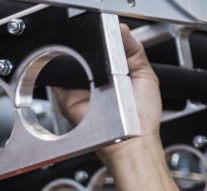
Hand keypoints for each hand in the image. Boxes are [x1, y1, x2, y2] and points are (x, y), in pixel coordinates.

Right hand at [54, 24, 161, 166]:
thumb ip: (134, 52)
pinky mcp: (68, 102)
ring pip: (71, 68)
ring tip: (98, 66)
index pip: (102, 53)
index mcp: (112, 77)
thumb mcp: (146, 75)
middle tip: (105, 52)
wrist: (131, 142)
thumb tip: (121, 32)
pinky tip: (82, 74)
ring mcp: (80, 93)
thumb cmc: (141, 120)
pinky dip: (65, 74)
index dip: (103, 43)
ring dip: (79, 61)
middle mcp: (94, 85)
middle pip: (84, 58)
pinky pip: (60, 84)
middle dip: (91, 51)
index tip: (109, 36)